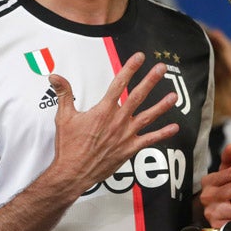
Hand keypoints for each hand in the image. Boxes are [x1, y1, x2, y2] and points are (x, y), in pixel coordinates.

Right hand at [47, 52, 179, 195]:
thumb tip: (55, 76)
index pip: (118, 84)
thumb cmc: (69, 146)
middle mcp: (117, 120)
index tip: (139, 58)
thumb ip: (64, 94)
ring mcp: (125, 135)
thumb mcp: (64, 117)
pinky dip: (163, 134)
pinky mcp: (130, 149)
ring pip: (148, 116)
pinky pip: (149, 140)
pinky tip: (174, 127)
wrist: (73, 172)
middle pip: (137, 96)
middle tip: (161, 68)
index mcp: (103, 111)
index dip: (130, 68)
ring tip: (174, 96)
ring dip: (162, 105)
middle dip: (151, 80)